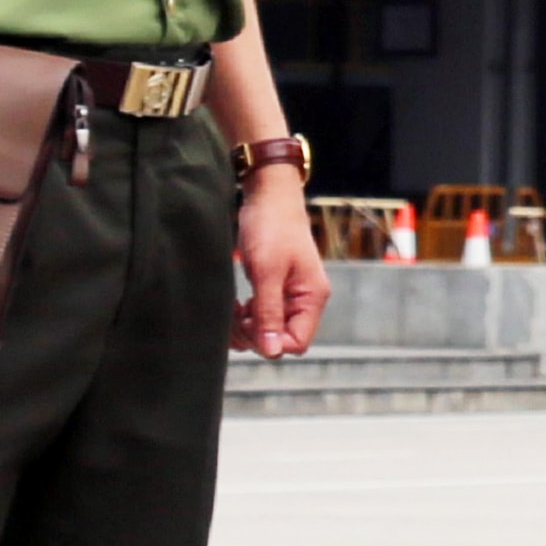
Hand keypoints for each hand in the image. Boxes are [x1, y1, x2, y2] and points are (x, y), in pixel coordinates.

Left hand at [234, 161, 330, 359]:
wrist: (268, 194)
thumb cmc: (271, 227)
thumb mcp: (266, 272)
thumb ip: (269, 313)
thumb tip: (271, 351)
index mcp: (312, 297)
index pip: (296, 342)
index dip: (269, 342)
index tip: (246, 325)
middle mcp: (306, 300)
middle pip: (282, 339)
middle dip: (255, 334)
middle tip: (234, 316)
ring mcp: (292, 295)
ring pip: (270, 329)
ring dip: (248, 327)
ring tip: (233, 309)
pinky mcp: (277, 288)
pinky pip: (264, 315)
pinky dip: (249, 315)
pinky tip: (238, 304)